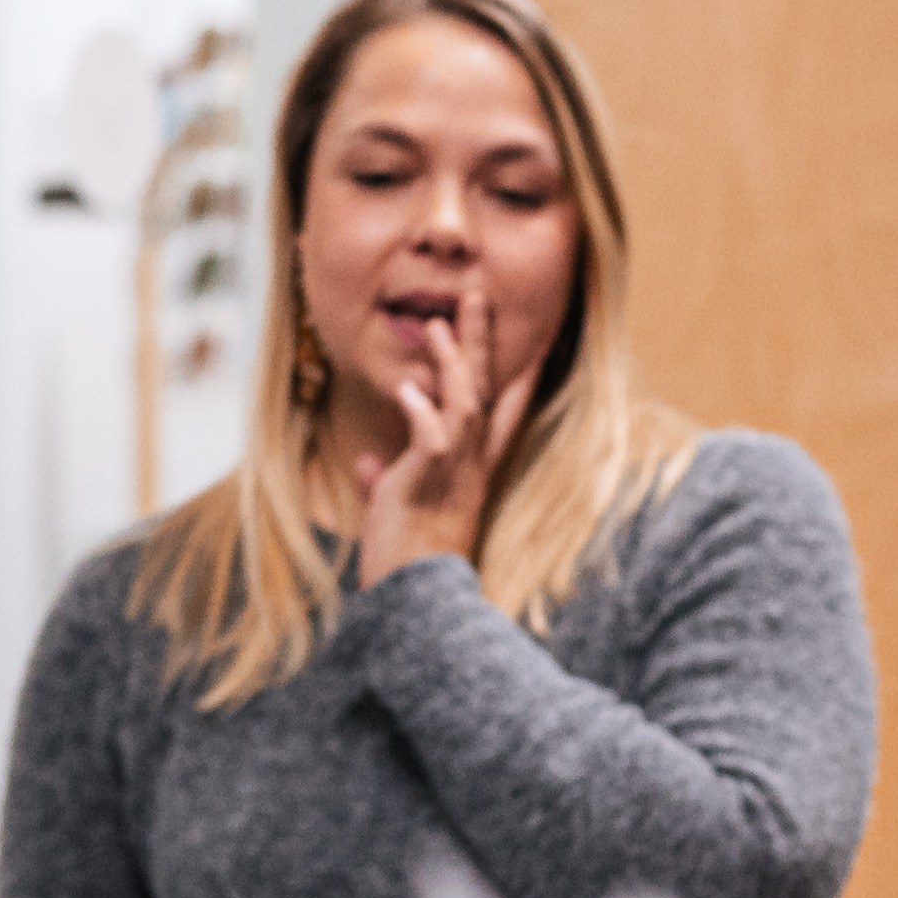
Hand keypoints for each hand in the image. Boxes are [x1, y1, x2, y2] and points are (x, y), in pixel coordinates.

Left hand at [348, 275, 533, 587]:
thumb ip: (385, 480)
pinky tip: (409, 390)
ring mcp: (453, 473)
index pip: (497, 414)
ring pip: (464, 405)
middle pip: (485, 391)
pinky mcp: (430, 483)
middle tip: (475, 295)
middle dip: (480, 341)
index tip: (529, 341)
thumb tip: (368, 460)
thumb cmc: (404, 560)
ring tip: (439, 324)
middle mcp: (470, 466)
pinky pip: (432, 440)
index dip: (514, 375)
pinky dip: (421, 413)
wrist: (413, 602)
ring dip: (452, 363)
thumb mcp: (394, 511)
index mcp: (468, 471)